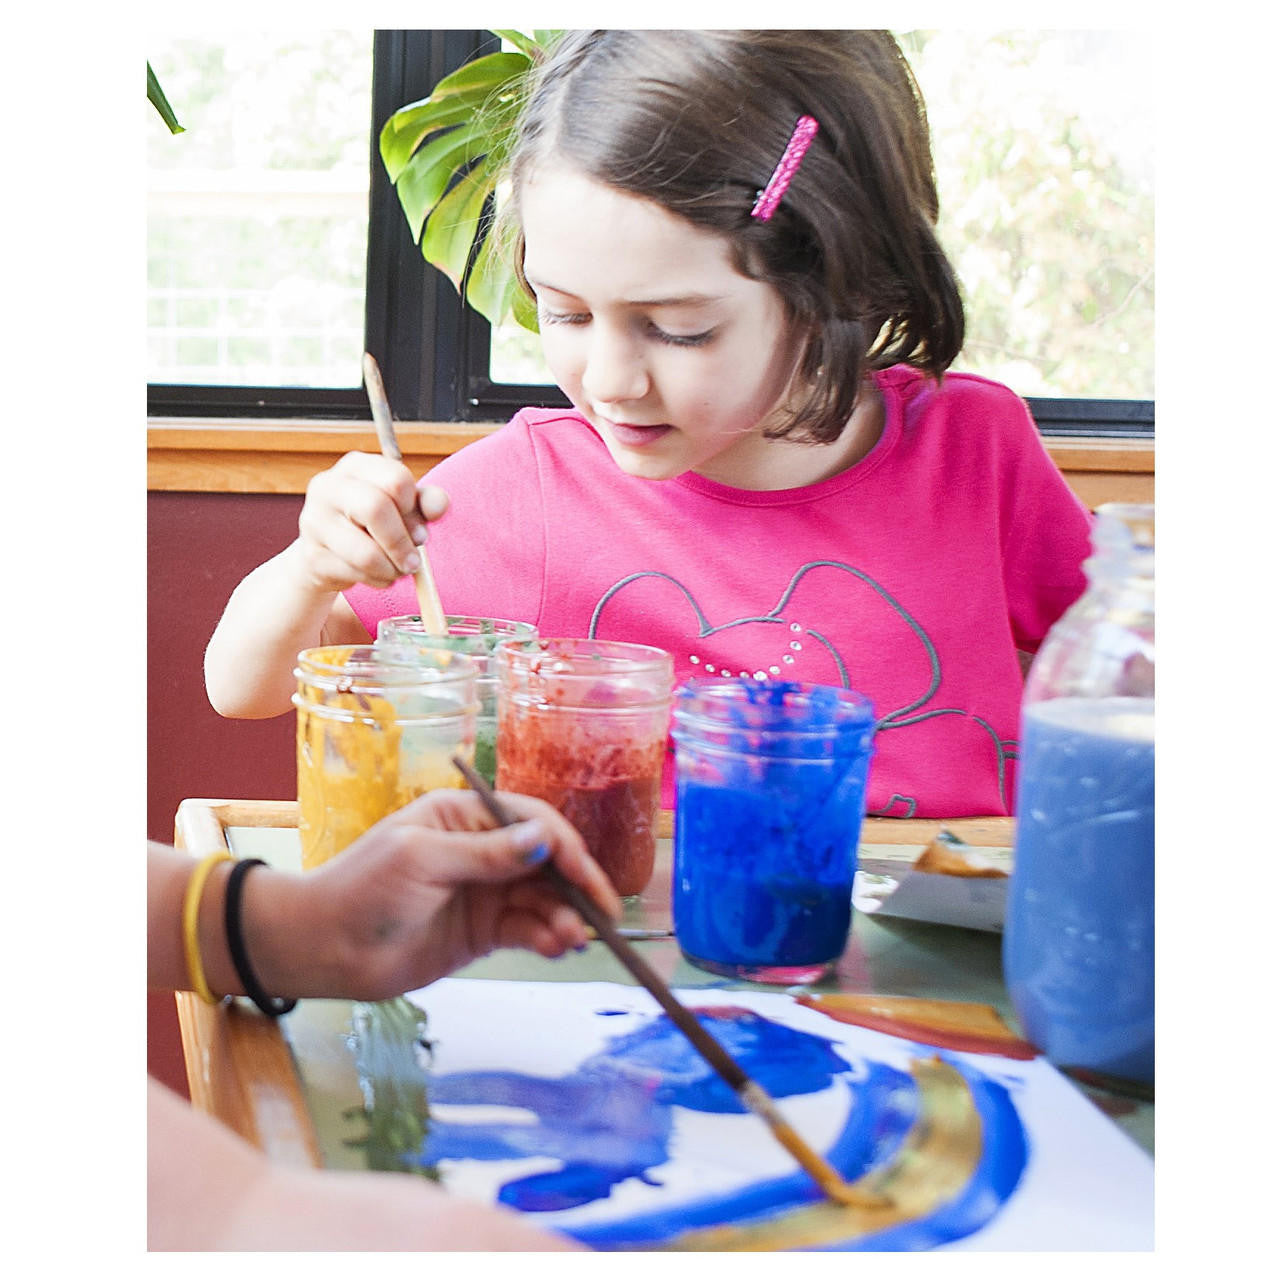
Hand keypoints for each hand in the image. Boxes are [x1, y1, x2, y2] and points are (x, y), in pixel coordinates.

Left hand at [248, 791, 622, 1000]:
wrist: (324, 948)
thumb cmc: (363, 889)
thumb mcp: (423, 859)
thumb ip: (486, 854)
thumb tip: (544, 840)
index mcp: (466, 816)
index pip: (531, 822)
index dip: (564, 847)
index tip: (586, 877)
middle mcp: (482, 850)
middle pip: (546, 862)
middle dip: (575, 887)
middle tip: (604, 917)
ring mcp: (485, 891)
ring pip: (542, 899)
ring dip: (564, 918)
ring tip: (572, 941)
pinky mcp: (484, 931)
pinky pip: (528, 929)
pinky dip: (547, 937)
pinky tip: (558, 947)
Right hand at [294, 451, 449, 592]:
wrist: (329, 551)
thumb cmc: (373, 523)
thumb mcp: (404, 507)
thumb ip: (426, 502)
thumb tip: (440, 505)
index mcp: (356, 466)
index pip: (396, 479)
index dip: (414, 508)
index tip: (419, 527)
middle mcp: (328, 486)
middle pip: (375, 508)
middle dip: (402, 543)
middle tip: (414, 562)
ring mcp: (315, 521)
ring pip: (365, 552)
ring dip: (392, 569)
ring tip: (397, 570)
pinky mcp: (312, 556)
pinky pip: (355, 574)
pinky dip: (376, 581)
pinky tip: (378, 575)